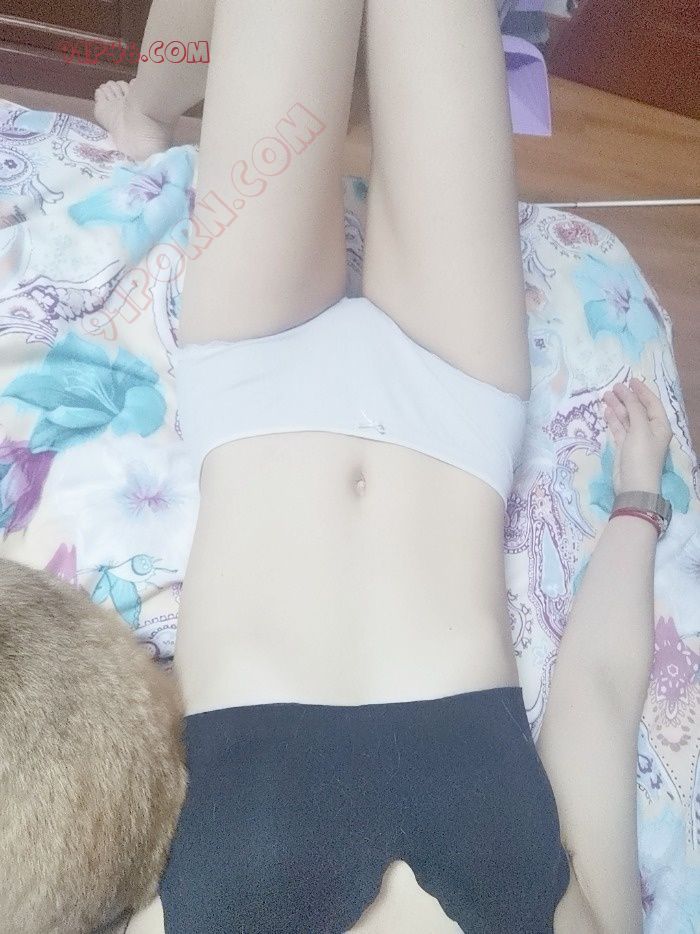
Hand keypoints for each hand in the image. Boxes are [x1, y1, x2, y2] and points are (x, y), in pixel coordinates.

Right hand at [602, 378, 671, 494]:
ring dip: (617, 406)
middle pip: (638, 409)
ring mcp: (636, 438)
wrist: (633, 485)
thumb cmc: (641, 456)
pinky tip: (606, 411)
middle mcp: (649, 430)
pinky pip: (619, 428)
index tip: (630, 380)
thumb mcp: (640, 429)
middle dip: (626, 397)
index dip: (642, 391)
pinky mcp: (624, 446)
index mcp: (660, 425)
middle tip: (614, 387)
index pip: (651, 403)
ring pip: (626, 418)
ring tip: (605, 396)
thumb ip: (634, 409)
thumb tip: (628, 394)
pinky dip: (613, 419)